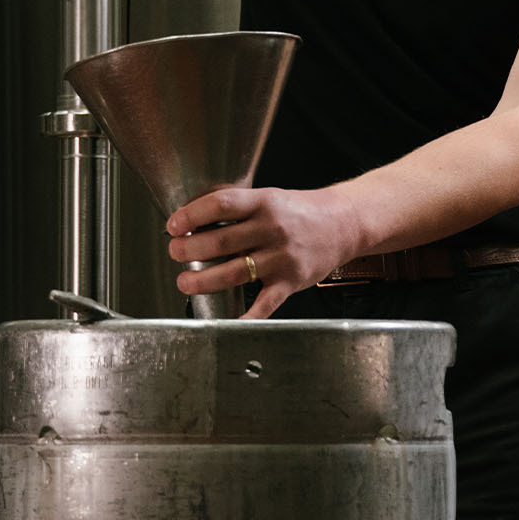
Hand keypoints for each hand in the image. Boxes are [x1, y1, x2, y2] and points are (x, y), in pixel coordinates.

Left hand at [167, 185, 361, 319]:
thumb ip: (238, 210)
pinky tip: (228, 321)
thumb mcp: (270, 198)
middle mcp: (272, 229)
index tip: (174, 226)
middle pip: (222, 241)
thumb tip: (194, 223)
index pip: (221, 205)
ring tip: (185, 282)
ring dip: (204, 280)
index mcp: (263, 203)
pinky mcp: (291, 282)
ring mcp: (282, 258)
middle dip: (190, 250)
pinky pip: (265, 303)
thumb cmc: (302, 212)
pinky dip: (246, 316)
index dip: (192, 215)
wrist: (345, 223)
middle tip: (175, 253)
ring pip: (235, 272)